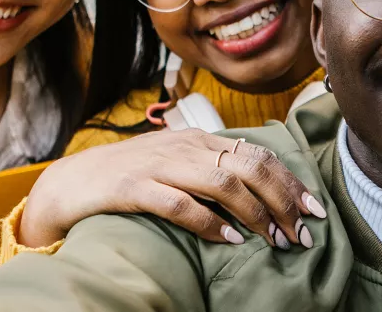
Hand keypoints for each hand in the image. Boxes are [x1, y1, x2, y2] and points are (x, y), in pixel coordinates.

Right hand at [18, 128, 326, 248]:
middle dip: (282, 199)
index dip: (289, 181)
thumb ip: (211, 172)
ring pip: (222, 181)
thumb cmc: (127, 179)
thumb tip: (259, 193)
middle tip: (302, 231)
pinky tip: (229, 240)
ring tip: (274, 239)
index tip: (314, 209)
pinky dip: (209, 222)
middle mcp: (183, 147)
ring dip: (255, 212)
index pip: (257, 154)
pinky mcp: (132, 188)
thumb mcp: (175, 167)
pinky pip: (179, 203)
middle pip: (248, 166)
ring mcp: (158, 166)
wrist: (68, 185)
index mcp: (197, 140)